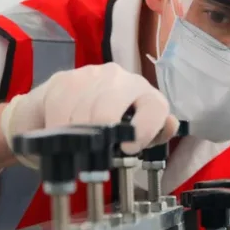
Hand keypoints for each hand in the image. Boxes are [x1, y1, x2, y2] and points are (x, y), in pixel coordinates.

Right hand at [2, 63, 178, 155]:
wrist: (59, 109)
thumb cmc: (104, 125)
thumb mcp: (132, 135)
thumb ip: (154, 134)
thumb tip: (171, 125)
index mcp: (143, 93)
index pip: (154, 106)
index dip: (144, 129)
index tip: (129, 148)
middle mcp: (120, 78)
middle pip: (108, 111)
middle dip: (99, 136)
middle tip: (94, 153)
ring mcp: (90, 76)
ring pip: (82, 112)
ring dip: (77, 135)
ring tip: (77, 145)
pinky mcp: (64, 79)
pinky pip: (60, 108)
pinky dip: (58, 127)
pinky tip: (60, 134)